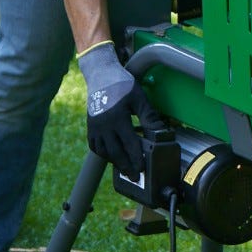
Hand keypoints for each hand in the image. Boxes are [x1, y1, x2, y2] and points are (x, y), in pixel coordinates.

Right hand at [78, 41, 162, 178]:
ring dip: (114, 161)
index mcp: (117, 118)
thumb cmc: (122, 85)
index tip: (142, 168)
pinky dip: (103, 153)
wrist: (101, 74)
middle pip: (115, 152)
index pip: (129, 143)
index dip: (137, 157)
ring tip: (124, 169)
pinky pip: (94, 145)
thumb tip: (161, 131)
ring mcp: (95, 126)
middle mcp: (103, 125)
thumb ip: (149, 116)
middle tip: (134, 177)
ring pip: (103, 151)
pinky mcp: (90, 126)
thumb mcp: (139, 98)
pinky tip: (111, 157)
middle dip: (125, 166)